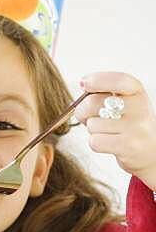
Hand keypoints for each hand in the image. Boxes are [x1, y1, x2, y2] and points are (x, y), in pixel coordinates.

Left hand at [75, 72, 155, 188]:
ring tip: (109, 132)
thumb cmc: (128, 126)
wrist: (150, 151)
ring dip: (94, 131)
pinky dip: (96, 144)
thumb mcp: (124, 105)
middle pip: (93, 103)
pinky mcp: (128, 145)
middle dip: (84, 112)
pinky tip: (109, 143)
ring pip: (92, 125)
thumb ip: (104, 96)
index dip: (99, 80)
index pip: (119, 80)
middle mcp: (139, 107)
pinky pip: (95, 141)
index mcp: (137, 93)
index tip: (84, 83)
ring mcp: (135, 127)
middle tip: (93, 118)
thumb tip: (81, 91)